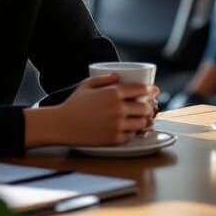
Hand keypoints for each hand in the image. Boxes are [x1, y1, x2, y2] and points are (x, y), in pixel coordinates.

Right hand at [24, 74, 158, 147]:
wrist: (61, 125)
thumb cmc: (73, 104)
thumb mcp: (87, 85)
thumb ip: (105, 78)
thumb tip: (119, 76)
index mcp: (113, 92)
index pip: (141, 89)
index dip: (150, 90)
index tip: (154, 91)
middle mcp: (118, 108)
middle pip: (145, 107)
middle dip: (150, 106)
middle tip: (150, 107)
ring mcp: (117, 124)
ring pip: (142, 123)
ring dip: (145, 120)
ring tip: (145, 119)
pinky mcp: (114, 139)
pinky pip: (131, 136)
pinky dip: (134, 132)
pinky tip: (133, 129)